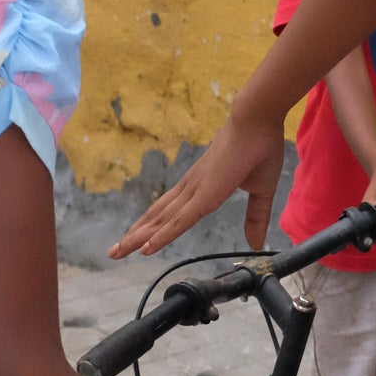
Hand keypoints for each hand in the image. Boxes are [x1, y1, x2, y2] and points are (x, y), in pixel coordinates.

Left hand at [110, 109, 285, 257]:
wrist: (257, 123)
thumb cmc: (260, 150)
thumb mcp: (260, 191)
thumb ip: (256, 217)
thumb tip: (256, 242)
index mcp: (202, 186)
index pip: (172, 210)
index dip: (155, 225)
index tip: (139, 239)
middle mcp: (191, 188)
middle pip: (157, 216)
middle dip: (135, 235)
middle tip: (114, 251)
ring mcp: (194, 191)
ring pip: (160, 221)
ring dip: (137, 237)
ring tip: (117, 252)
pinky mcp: (203, 196)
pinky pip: (178, 222)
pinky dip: (161, 236)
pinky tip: (146, 249)